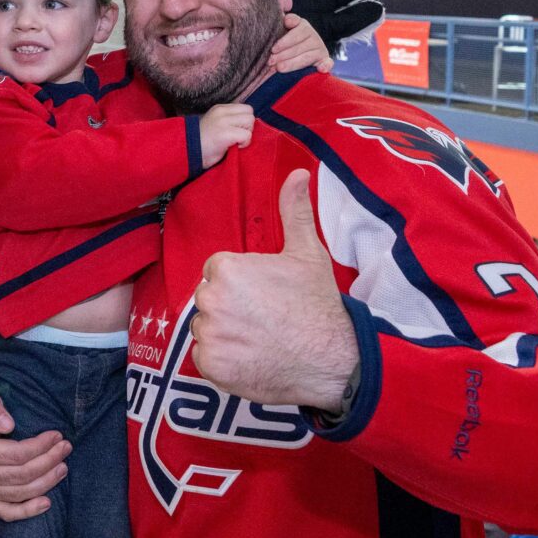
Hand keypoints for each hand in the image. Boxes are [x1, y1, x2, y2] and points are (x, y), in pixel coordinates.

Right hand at [0, 388, 68, 520]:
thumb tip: (8, 424)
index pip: (15, 454)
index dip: (40, 446)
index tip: (57, 435)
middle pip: (21, 475)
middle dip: (49, 462)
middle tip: (66, 448)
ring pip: (20, 493)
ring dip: (46, 482)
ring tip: (63, 467)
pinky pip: (9, 513)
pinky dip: (29, 511)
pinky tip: (47, 503)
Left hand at [190, 169, 356, 412]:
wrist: (332, 359)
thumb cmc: (318, 304)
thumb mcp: (307, 253)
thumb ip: (293, 211)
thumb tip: (297, 173)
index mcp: (226, 268)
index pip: (217, 272)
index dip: (241, 284)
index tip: (264, 296)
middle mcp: (210, 299)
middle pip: (209, 299)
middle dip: (229, 307)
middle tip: (263, 318)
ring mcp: (209, 334)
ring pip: (206, 328)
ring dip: (225, 334)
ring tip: (259, 338)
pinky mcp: (211, 365)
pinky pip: (206, 357)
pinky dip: (223, 360)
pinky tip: (251, 358)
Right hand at [196, 103, 254, 166]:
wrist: (187, 153)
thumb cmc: (203, 144)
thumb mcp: (216, 124)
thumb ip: (229, 120)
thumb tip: (247, 124)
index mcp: (219, 109)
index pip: (244, 108)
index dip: (244, 120)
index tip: (237, 131)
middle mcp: (221, 112)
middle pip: (249, 112)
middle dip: (248, 126)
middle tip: (238, 137)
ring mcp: (223, 121)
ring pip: (250, 121)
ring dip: (247, 133)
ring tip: (236, 142)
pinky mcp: (225, 133)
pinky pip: (247, 135)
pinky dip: (244, 143)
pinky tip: (234, 147)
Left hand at [268, 13, 333, 74]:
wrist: (295, 54)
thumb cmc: (282, 44)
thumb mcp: (279, 33)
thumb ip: (280, 25)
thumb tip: (286, 20)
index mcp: (301, 24)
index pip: (295, 28)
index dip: (284, 40)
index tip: (274, 48)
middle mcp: (312, 34)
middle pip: (299, 44)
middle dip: (283, 54)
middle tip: (271, 60)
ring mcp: (320, 48)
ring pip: (307, 56)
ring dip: (293, 63)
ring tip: (279, 68)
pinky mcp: (325, 60)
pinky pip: (328, 63)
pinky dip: (326, 65)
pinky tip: (321, 69)